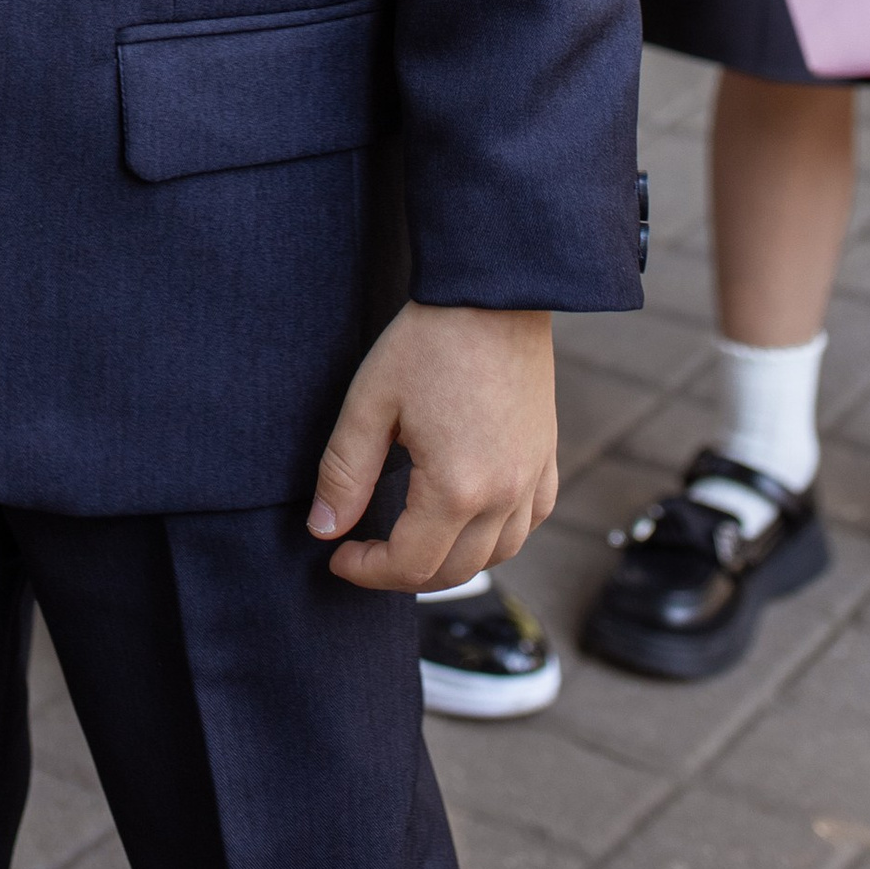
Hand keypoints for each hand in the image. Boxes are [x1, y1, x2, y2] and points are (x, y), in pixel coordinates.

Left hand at [308, 303, 556, 592]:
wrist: (491, 295)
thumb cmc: (429, 340)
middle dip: (402, 573)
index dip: (367, 571)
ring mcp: (532, 480)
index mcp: (456, 488)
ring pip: (494, 556)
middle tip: (365, 551)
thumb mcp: (370, 402)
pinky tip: (466, 520)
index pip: (410, 565)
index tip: (337, 555)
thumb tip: (324, 530)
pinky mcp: (546, 460)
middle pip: (453, 572)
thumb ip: (345, 473)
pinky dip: (494, 537)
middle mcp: (504, 496)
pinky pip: (526, 525)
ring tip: (409, 540)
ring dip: (449, 562)